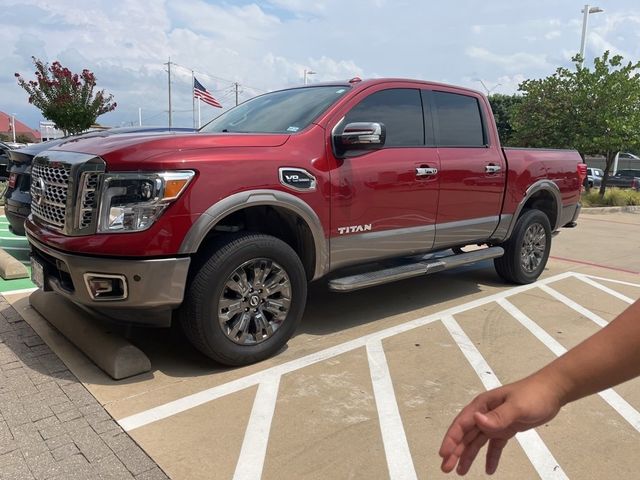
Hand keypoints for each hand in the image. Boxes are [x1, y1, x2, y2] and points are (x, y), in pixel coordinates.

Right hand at [438, 374, 563, 474]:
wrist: (552, 391)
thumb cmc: (534, 395)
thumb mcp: (516, 406)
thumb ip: (498, 416)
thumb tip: (477, 420)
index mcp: (483, 405)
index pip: (462, 424)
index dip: (451, 439)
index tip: (444, 454)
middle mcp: (485, 413)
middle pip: (466, 435)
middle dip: (455, 451)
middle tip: (446, 468)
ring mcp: (495, 421)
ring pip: (477, 441)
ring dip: (468, 455)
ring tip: (461, 471)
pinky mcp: (505, 428)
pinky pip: (494, 445)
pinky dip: (490, 456)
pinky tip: (489, 469)